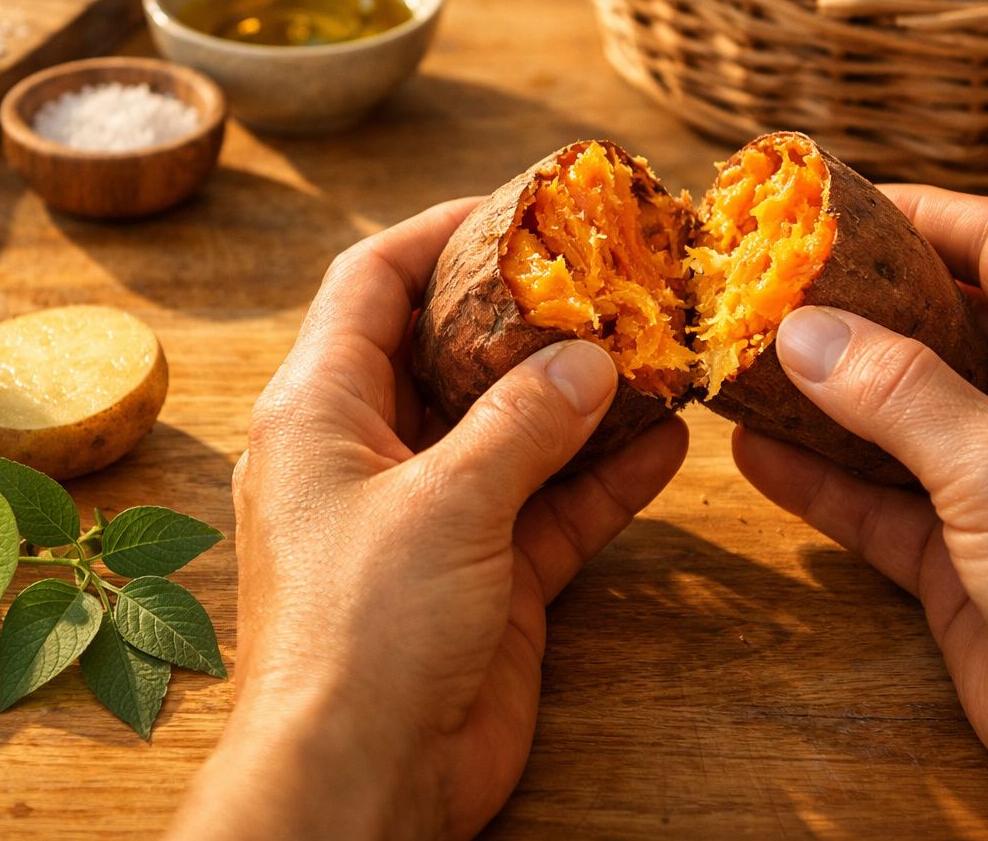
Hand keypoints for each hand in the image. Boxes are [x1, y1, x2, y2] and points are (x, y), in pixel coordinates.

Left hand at [166, 200, 687, 840]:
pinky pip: (548, 505)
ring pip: (513, 429)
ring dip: (580, 394)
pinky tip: (667, 441)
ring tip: (657, 346)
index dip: (440, 232)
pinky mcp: (481, 576)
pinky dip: (600, 476)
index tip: (521, 204)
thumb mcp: (443, 504)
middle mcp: (369, 452)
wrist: (360, 783)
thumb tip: (588, 360)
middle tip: (609, 273)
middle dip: (530, 312)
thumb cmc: (363, 632)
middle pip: (452, 349)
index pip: (372, 283)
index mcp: (319, 411)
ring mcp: (429, 515)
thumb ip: (522, 423)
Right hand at [734, 186, 987, 838]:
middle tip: (767, 284)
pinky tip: (754, 457)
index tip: (833, 202)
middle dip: (856, 306)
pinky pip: (878, 499)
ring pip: (899, 415)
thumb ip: (895, 394)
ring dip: (824, 395)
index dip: (921, 213)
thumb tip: (800, 332)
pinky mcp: (965, 556)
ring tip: (742, 363)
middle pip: (940, 326)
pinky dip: (819, 480)